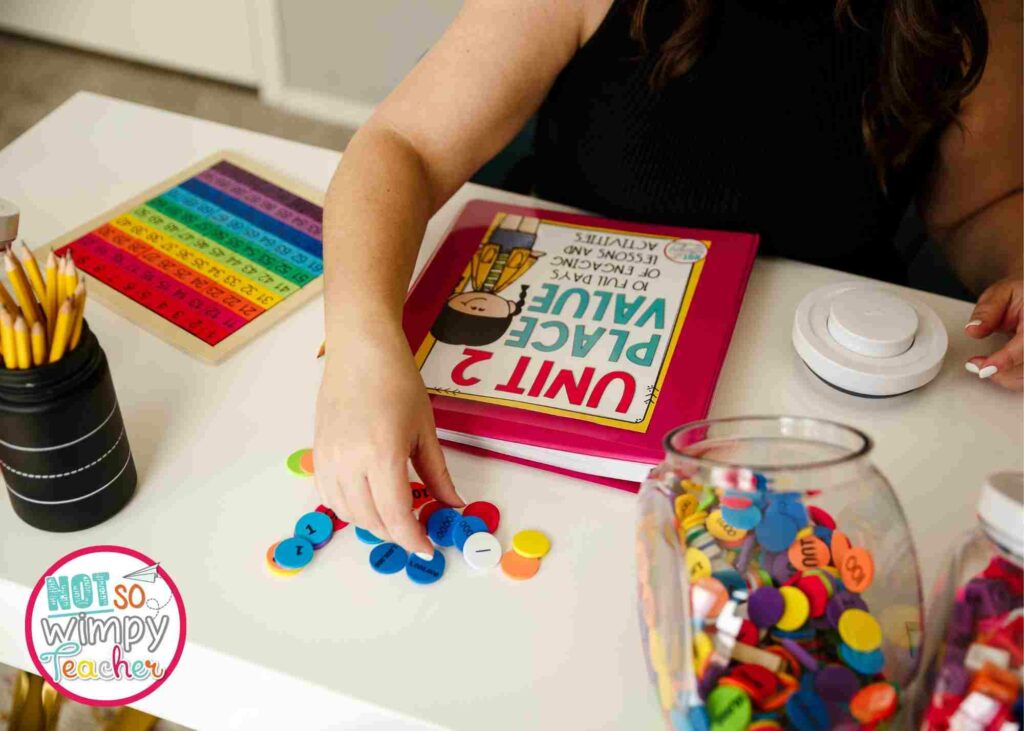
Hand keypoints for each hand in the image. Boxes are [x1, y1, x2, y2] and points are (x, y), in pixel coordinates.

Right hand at [314, 327, 463, 553]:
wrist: (360, 349)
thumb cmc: (397, 381)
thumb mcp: (425, 429)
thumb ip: (437, 473)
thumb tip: (453, 504)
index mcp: (382, 455)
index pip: (396, 516)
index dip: (413, 540)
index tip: (428, 549)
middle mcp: (350, 462)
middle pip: (371, 520)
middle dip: (396, 534)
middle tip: (417, 531)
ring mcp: (329, 458)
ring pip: (346, 514)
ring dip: (372, 524)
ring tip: (394, 517)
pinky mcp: (317, 453)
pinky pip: (329, 496)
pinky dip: (348, 509)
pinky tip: (367, 501)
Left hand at [964, 278, 1022, 391]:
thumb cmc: (1023, 293)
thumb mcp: (1002, 292)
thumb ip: (988, 310)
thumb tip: (974, 329)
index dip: (1006, 359)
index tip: (984, 368)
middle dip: (1001, 371)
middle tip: (975, 364)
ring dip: (1005, 378)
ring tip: (985, 364)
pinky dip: (1012, 379)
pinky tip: (998, 368)